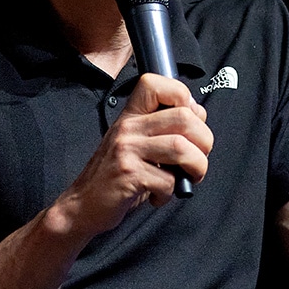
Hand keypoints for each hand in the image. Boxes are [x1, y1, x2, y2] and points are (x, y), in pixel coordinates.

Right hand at [53, 73, 211, 237]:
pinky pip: (168, 180)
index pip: (156, 84)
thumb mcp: (138, 144)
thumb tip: (197, 113)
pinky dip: (171, 193)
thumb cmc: (117, 175)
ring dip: (196, 167)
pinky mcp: (128, 175)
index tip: (188, 121)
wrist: (83, 205)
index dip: (182, 96)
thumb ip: (164, 127)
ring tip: (187, 177)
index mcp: (132, 115)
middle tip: (197, 159)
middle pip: (184, 117)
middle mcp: (128, 127)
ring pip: (181, 147)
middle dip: (204, 141)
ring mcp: (126, 150)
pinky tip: (160, 196)